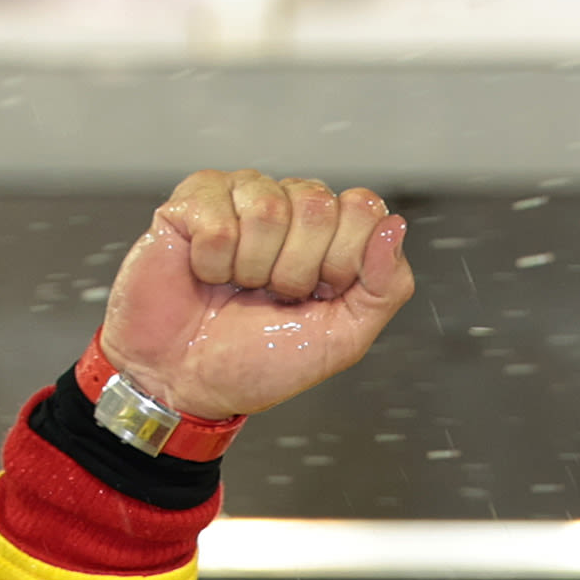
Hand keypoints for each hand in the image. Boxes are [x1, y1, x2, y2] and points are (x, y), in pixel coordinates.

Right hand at [100, 169, 417, 423]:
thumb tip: (395, 227)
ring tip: (236, 287)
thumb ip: (384, 287)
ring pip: (268, 208)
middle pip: (317, 204)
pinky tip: (205, 274)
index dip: (341, 261)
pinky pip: (218, 218)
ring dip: (251, 268)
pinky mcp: (192, 201)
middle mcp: (289, 207)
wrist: (185, 382)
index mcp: (330, 235)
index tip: (316, 296)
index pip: (362, 209)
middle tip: (271, 296)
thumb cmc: (256, 362)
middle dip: (295, 269)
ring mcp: (240, 198)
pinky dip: (211, 262)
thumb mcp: (341, 340)